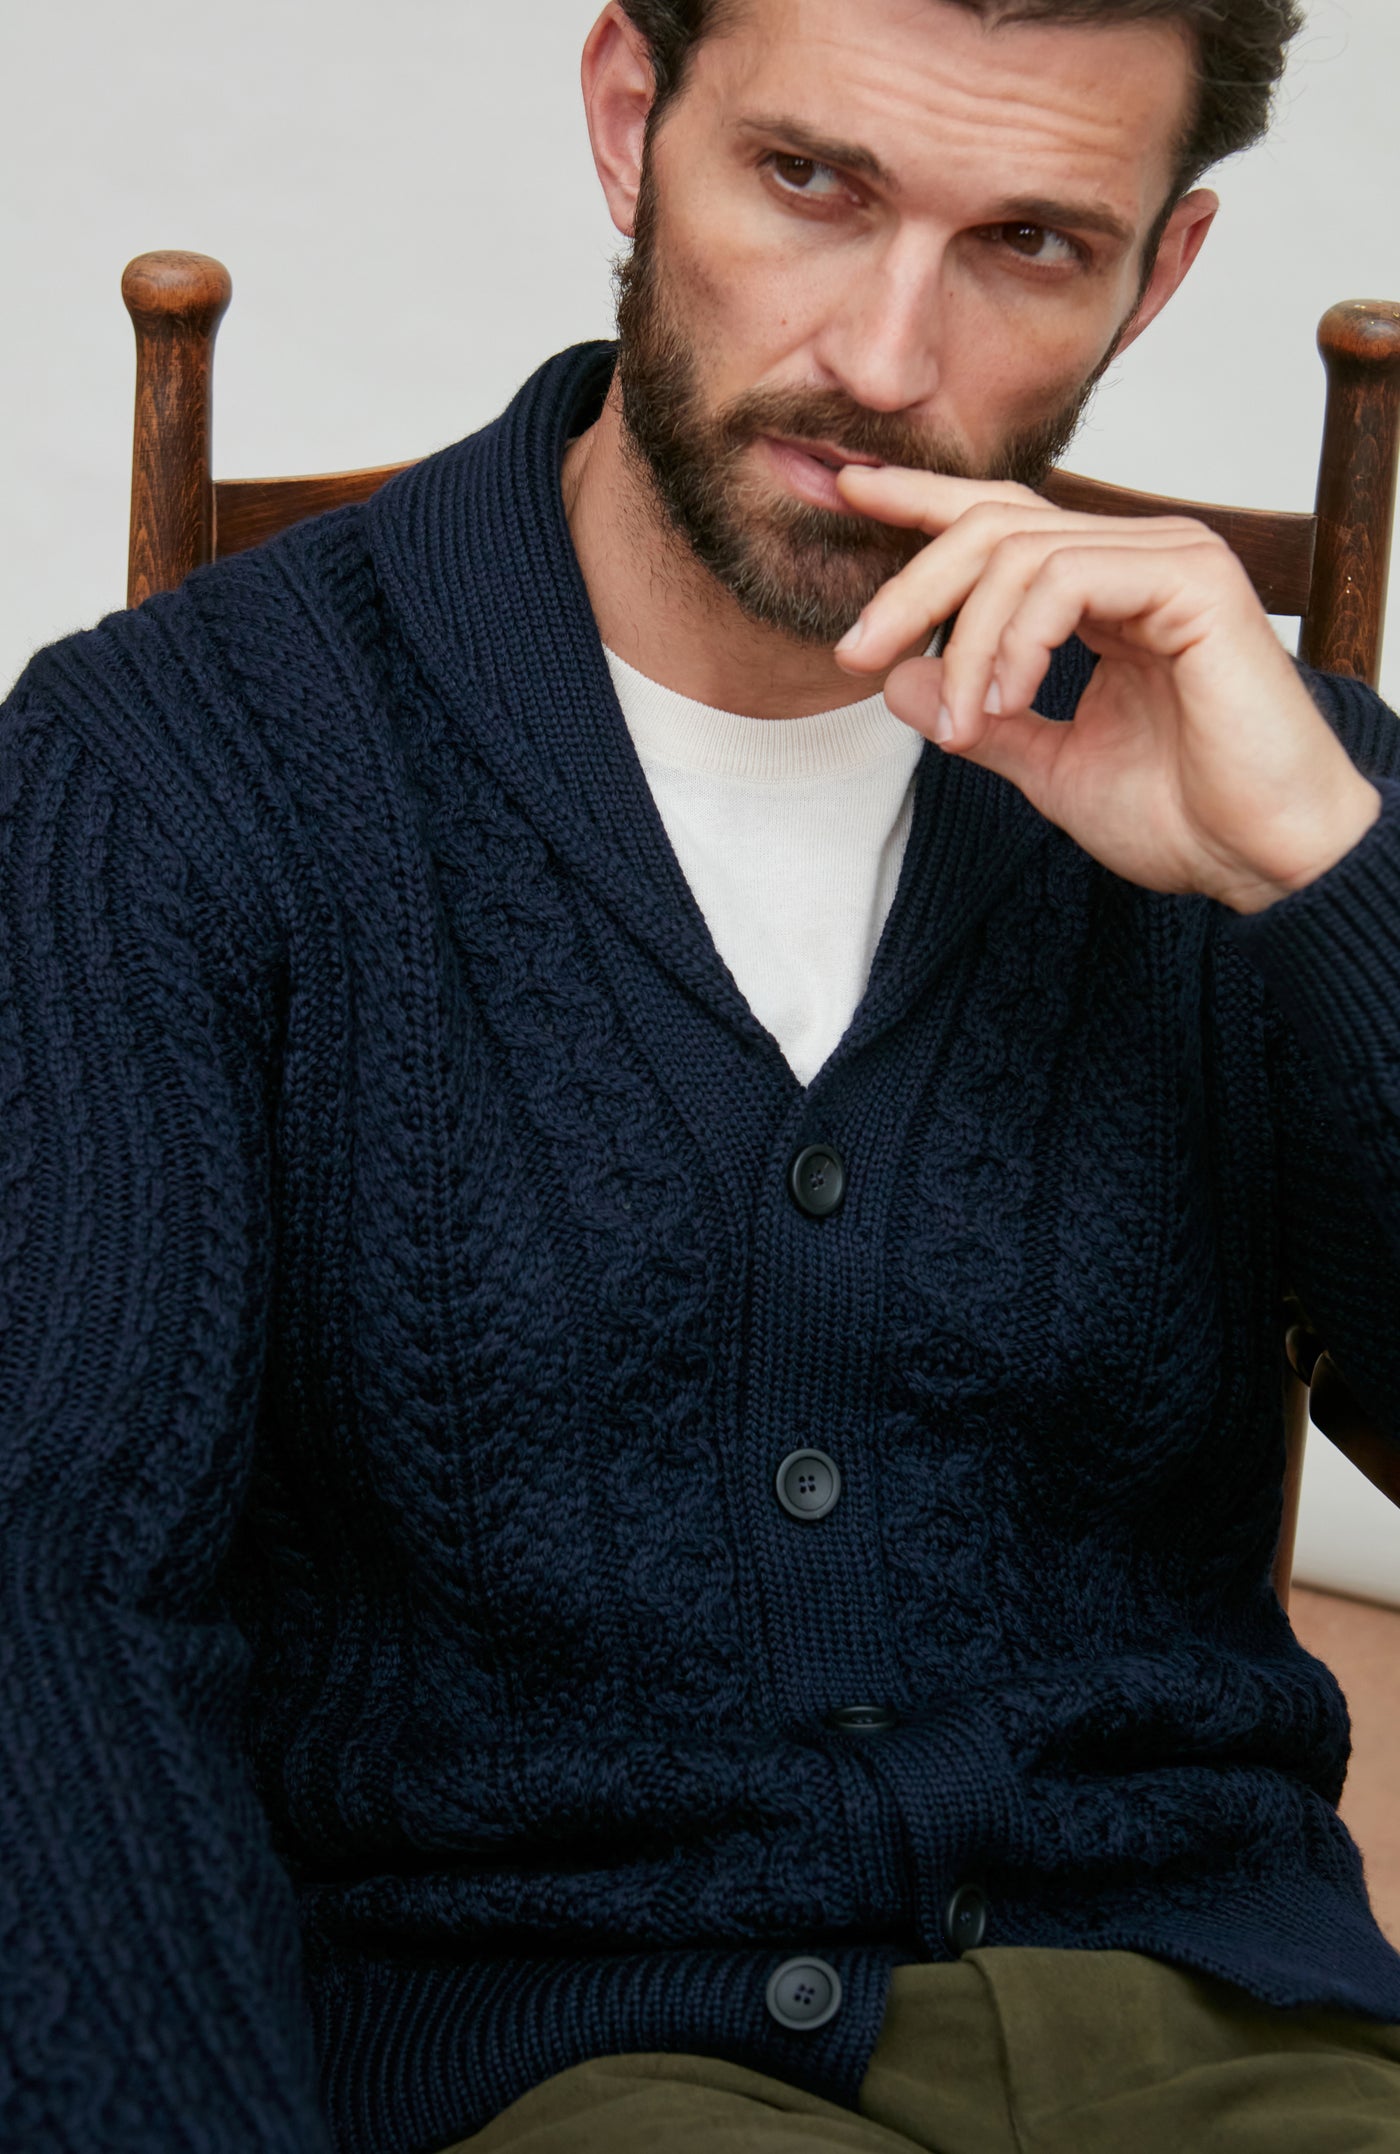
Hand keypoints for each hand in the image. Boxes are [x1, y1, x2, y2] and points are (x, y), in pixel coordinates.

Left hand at [832, 467, 1379, 913]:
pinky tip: (1009, 700)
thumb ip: (982, 717)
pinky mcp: (1193, 580)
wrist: (1264, 858)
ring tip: (966, 724)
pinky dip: (1018, 640)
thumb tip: (899, 679)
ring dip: (967, 643)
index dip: (923, 503)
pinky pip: (1068, 577)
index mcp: (1108, 591)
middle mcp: (1140, 557)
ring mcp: (1172, 559)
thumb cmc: (1182, 816)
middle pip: (994, 526)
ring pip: (1020, 553)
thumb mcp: (1052, 765)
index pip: (1004, 524)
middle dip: (911, 585)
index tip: (849, 493)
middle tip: (855, 650)